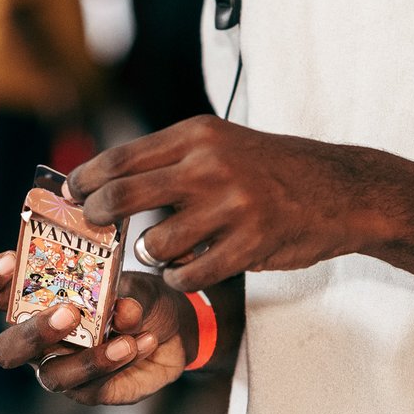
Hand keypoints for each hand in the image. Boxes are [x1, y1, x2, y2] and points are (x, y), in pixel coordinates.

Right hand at [0, 251, 194, 405]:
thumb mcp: (134, 282)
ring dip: (85, 358)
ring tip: (121, 338)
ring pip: (51, 376)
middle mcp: (37, 339)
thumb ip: (127, 293)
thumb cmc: (137, 297)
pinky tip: (141, 343)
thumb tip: (123, 308)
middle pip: (6, 350)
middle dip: (31, 333)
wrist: (174, 329)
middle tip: (67, 313)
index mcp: (31, 301)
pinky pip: (93, 386)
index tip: (11, 262)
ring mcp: (60, 367)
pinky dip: (118, 363)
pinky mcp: (88, 390)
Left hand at [68, 115, 400, 291]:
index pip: (120, 158)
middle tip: (93, 228)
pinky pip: (191, 273)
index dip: (86, 180)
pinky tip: (187, 271)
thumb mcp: (219, 144)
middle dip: (98, 217)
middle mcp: (209, 165)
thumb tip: (105, 181)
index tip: (71, 195)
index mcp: (196, 136)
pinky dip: (180, 277)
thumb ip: (169, 159)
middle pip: (123, 196)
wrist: (342, 188)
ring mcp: (231, 204)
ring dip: (149, 254)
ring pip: (155, 243)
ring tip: (160, 252)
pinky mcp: (251, 242)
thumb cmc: (270, 169)